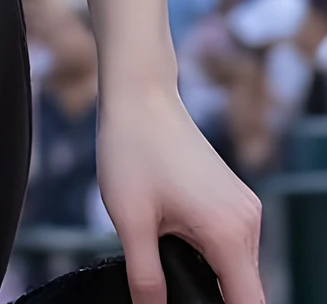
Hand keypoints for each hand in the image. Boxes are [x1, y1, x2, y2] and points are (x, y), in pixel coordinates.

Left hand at [96, 81, 263, 303]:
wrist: (139, 94)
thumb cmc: (132, 148)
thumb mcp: (130, 220)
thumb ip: (146, 278)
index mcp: (229, 231)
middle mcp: (247, 220)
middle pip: (246, 290)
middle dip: (212, 299)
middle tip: (166, 288)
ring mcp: (244, 206)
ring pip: (239, 268)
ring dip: (212, 278)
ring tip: (168, 267)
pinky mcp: (234, 197)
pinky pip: (233, 245)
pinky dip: (213, 257)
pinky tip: (178, 248)